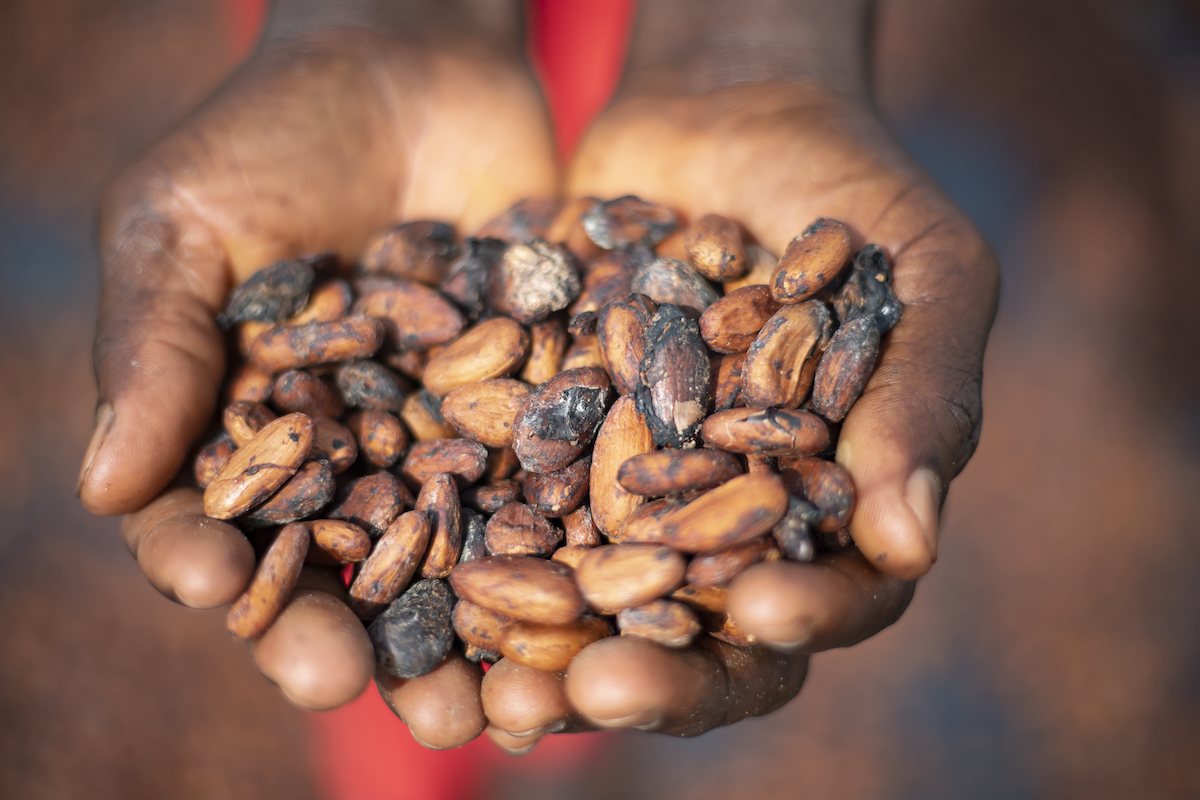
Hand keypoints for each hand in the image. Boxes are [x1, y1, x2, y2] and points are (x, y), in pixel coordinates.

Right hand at [79, 4, 554, 742]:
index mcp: (247, 437)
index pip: (222, 525)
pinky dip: (576, 546)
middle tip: (403, 711)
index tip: (227, 596)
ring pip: (462, 563)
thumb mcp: (189, 219)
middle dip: (370, 643)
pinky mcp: (540, 412)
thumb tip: (102, 490)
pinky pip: (559, 487)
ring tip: (507, 712)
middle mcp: (353, 463)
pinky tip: (601, 599)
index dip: (223, 568)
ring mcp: (451, 444)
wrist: (416, 62)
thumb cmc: (273, 131)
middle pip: (354, 577)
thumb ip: (154, 345)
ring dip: (483, 642)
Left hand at [481, 0, 997, 749]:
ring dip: (546, 650)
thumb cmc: (851, 188)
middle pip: (699, 634)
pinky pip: (501, 509)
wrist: (722, 108)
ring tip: (497, 691)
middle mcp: (722, 520)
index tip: (759, 612)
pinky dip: (467, 548)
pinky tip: (423, 575)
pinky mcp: (544, 442)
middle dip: (655, 673)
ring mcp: (626, 489)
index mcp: (830, 507)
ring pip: (590, 600)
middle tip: (594, 694)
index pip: (832, 597)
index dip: (803, 618)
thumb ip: (922, 396)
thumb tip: (909, 543)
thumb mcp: (923, 271)